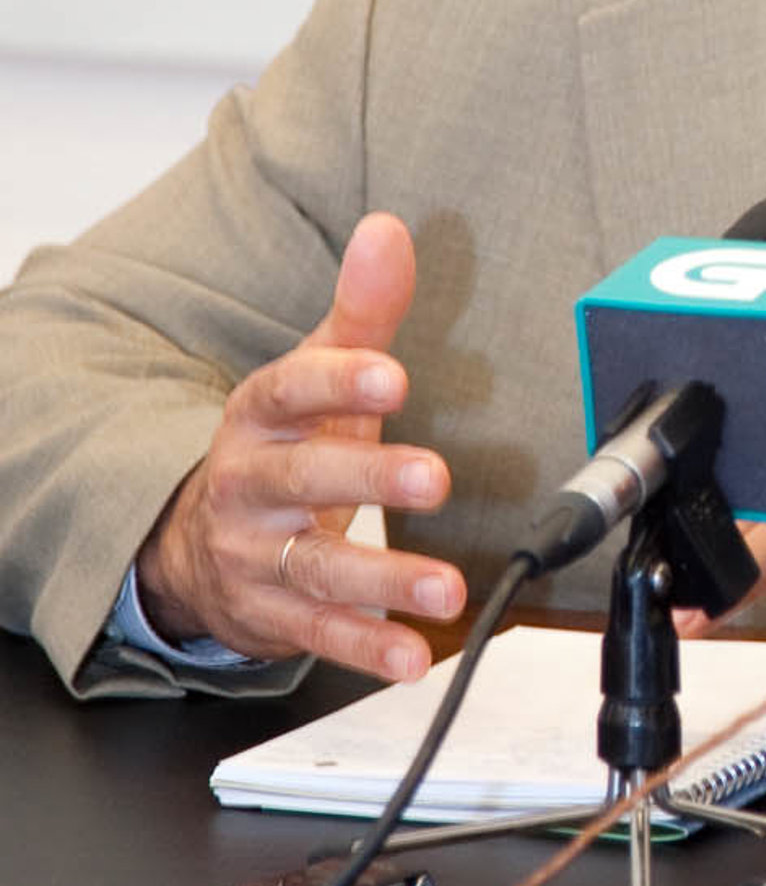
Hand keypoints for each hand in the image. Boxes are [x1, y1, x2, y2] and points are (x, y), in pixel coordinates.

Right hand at [134, 213, 464, 681]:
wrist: (197, 543)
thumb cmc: (283, 446)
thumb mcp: (315, 379)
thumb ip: (360, 312)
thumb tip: (390, 230)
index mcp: (259, 417)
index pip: (289, 391)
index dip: (337, 380)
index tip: (391, 372)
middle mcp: (248, 486)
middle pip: (302, 479)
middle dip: (369, 477)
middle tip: (436, 476)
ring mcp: (252, 555)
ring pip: (313, 567)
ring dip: (383, 579)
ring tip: (447, 587)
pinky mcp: (266, 615)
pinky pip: (314, 634)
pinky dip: (365, 646)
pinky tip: (411, 655)